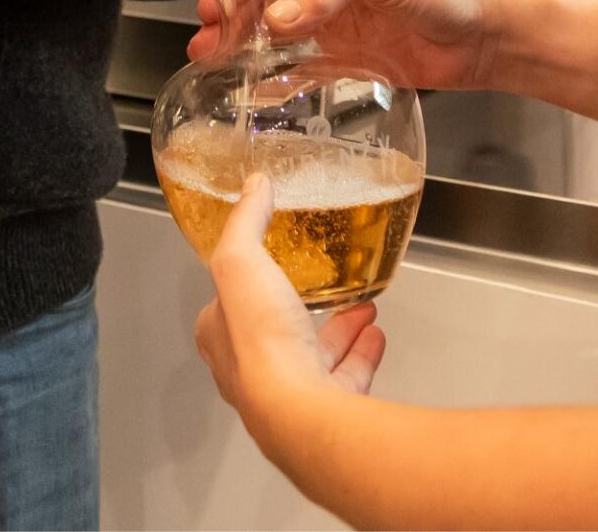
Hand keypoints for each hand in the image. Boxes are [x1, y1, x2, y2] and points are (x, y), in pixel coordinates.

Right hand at [187, 0, 500, 91]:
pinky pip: (298, 68)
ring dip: (242, 46)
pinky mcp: (341, 58)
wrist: (483, 37)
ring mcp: (329, 22)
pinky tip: (251, 89)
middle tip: (204, 38)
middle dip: (229, 16)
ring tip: (212, 61)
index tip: (215, 4)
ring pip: (272, 33)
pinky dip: (273, 77)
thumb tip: (278, 17)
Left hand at [196, 175, 384, 441]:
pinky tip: (375, 336)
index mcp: (221, 339)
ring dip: (338, 330)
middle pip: (277, 333)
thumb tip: (253, 185)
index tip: (267, 264)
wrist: (300, 411)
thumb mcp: (240, 260)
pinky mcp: (328, 410)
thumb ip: (246, 221)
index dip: (246, 282)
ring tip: (362, 306)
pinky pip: (348, 378)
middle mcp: (251, 372)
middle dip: (300, 307)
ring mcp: (291, 395)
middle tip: (321, 285)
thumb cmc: (261, 340)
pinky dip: (363, 355)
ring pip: (315, 356)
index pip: (227, 307)